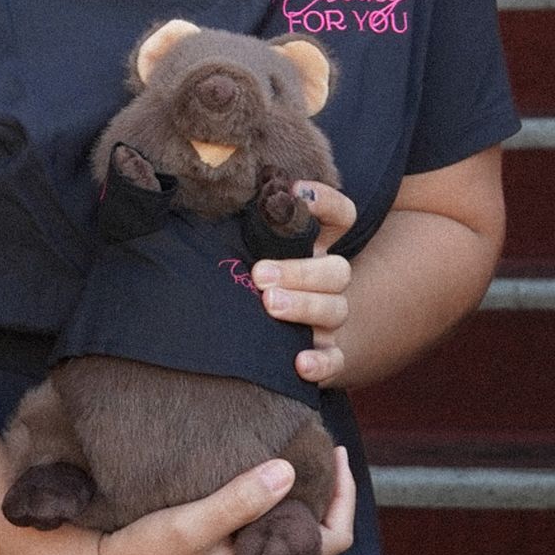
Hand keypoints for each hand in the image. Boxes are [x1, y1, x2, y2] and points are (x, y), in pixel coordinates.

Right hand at [80, 447, 355, 554]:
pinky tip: (258, 480)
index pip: (332, 538)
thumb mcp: (192, 523)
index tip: (336, 453)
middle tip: (319, 446)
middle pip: (317, 535)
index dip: (343, 495)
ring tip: (292, 455)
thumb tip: (287, 470)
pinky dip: (274, 507)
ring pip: (291, 535)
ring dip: (299, 497)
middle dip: (325, 491)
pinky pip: (266, 537)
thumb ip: (240, 499)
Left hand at [252, 181, 356, 385]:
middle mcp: (328, 281)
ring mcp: (330, 320)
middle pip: (337, 269)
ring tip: (269, 304)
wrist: (260, 335)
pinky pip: (336, 361)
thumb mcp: (250, 248)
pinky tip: (300, 362)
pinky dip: (322, 362)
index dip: (326, 202)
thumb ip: (247, 226)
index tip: (295, 192)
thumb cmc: (248, 280)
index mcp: (315, 247)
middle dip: (299, 270)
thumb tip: (213, 200)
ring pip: (336, 308)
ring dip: (304, 305)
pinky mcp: (327, 356)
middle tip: (259, 274)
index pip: (341, 217)